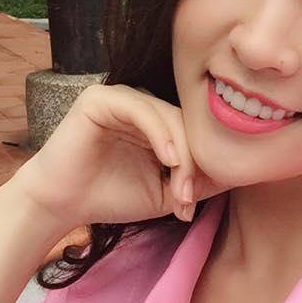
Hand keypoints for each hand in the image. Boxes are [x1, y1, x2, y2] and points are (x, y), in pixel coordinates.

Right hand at [8, 83, 229, 229]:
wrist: (61, 204)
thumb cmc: (111, 196)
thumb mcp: (166, 192)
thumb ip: (199, 181)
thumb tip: (239, 173)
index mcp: (160, 122)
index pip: (195, 134)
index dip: (202, 165)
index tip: (192, 203)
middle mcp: (144, 105)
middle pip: (187, 125)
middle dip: (192, 165)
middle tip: (187, 198)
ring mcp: (124, 98)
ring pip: (170, 118)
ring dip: (181, 157)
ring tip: (179, 189)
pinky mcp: (103, 98)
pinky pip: (143, 110)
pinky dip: (161, 135)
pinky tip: (168, 161)